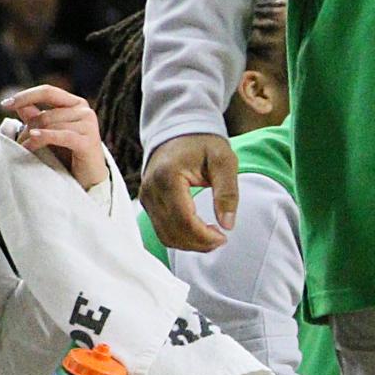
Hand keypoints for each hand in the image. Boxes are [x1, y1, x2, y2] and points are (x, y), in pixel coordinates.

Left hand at [6, 86, 108, 190]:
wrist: (88, 180)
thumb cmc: (68, 155)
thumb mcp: (49, 133)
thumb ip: (36, 117)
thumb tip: (18, 104)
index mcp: (75, 103)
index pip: (47, 92)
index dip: (25, 96)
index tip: (4, 104)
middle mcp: (85, 110)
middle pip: (47, 114)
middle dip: (28, 128)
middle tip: (17, 143)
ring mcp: (89, 125)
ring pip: (51, 125)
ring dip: (32, 137)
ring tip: (24, 150)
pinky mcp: (89, 142)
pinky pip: (62, 136)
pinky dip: (44, 137)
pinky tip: (32, 141)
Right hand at [140, 134, 237, 251]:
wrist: (179, 130)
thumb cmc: (202, 143)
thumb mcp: (223, 161)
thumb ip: (227, 192)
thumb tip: (228, 224)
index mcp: (168, 176)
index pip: (183, 219)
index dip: (204, 236)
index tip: (223, 237)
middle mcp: (151, 189)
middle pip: (172, 232)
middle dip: (199, 243)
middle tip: (220, 239)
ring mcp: (146, 197)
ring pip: (165, 236)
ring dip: (189, 244)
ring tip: (211, 237)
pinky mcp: (147, 203)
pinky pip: (161, 229)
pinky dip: (180, 237)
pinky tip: (198, 232)